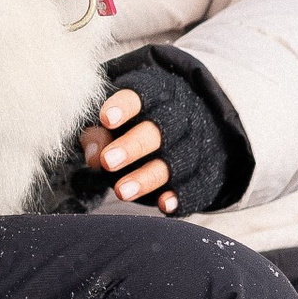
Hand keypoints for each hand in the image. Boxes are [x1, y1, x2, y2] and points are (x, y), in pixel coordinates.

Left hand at [76, 49, 253, 217]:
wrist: (190, 128)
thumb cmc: (137, 123)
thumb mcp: (115, 119)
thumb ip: (99, 133)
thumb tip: (93, 156)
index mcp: (156, 93)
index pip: (141, 94)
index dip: (124, 107)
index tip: (106, 119)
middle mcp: (179, 116)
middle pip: (159, 128)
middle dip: (133, 145)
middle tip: (107, 161)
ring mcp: (195, 144)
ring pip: (175, 160)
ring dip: (147, 177)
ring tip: (121, 191)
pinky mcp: (205, 171)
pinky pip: (196, 184)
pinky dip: (181, 196)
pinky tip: (164, 205)